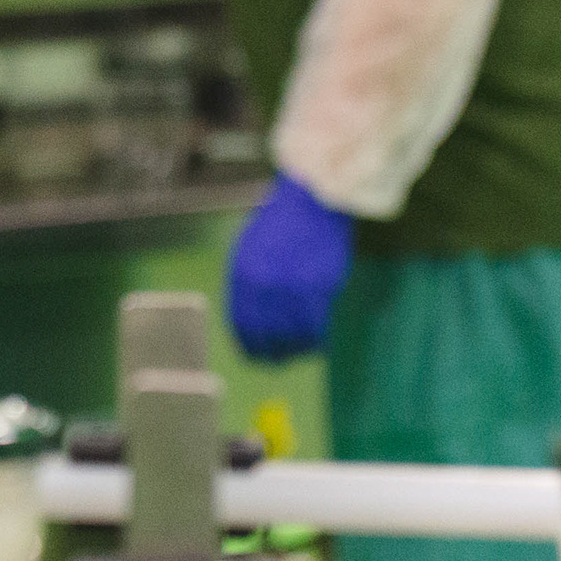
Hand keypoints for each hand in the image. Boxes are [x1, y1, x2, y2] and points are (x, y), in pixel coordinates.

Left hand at [226, 171, 353, 363]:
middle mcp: (262, 285)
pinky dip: (317, 340)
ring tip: (303, 351)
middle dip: (273, 354)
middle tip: (282, 360)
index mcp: (242, 275)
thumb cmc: (282, 223)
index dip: (249, 346)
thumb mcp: (250, 250)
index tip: (257, 356)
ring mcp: (290, 288)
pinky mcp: (318, 288)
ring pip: (292, 336)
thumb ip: (247, 284)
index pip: (241, 324)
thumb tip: (248, 319)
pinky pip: (315, 328)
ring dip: (297, 349)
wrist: (313, 200)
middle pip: (265, 336)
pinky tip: (319, 343)